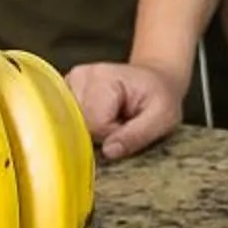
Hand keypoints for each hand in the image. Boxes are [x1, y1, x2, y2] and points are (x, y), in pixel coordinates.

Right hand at [68, 61, 185, 162]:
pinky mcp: (64, 92)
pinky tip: (100, 115)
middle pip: (80, 126)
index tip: (129, 126)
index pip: (96, 125)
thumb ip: (137, 135)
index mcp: (103, 77)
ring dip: (93, 130)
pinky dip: (84, 126)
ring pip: (71, 127)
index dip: (114, 135)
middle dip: (102, 134)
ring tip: (113, 116)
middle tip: (123, 121)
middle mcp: (80, 76)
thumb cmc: (160, 96)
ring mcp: (69, 83)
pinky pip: (68, 122)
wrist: (156, 80)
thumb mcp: (162, 117)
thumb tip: (109, 152)